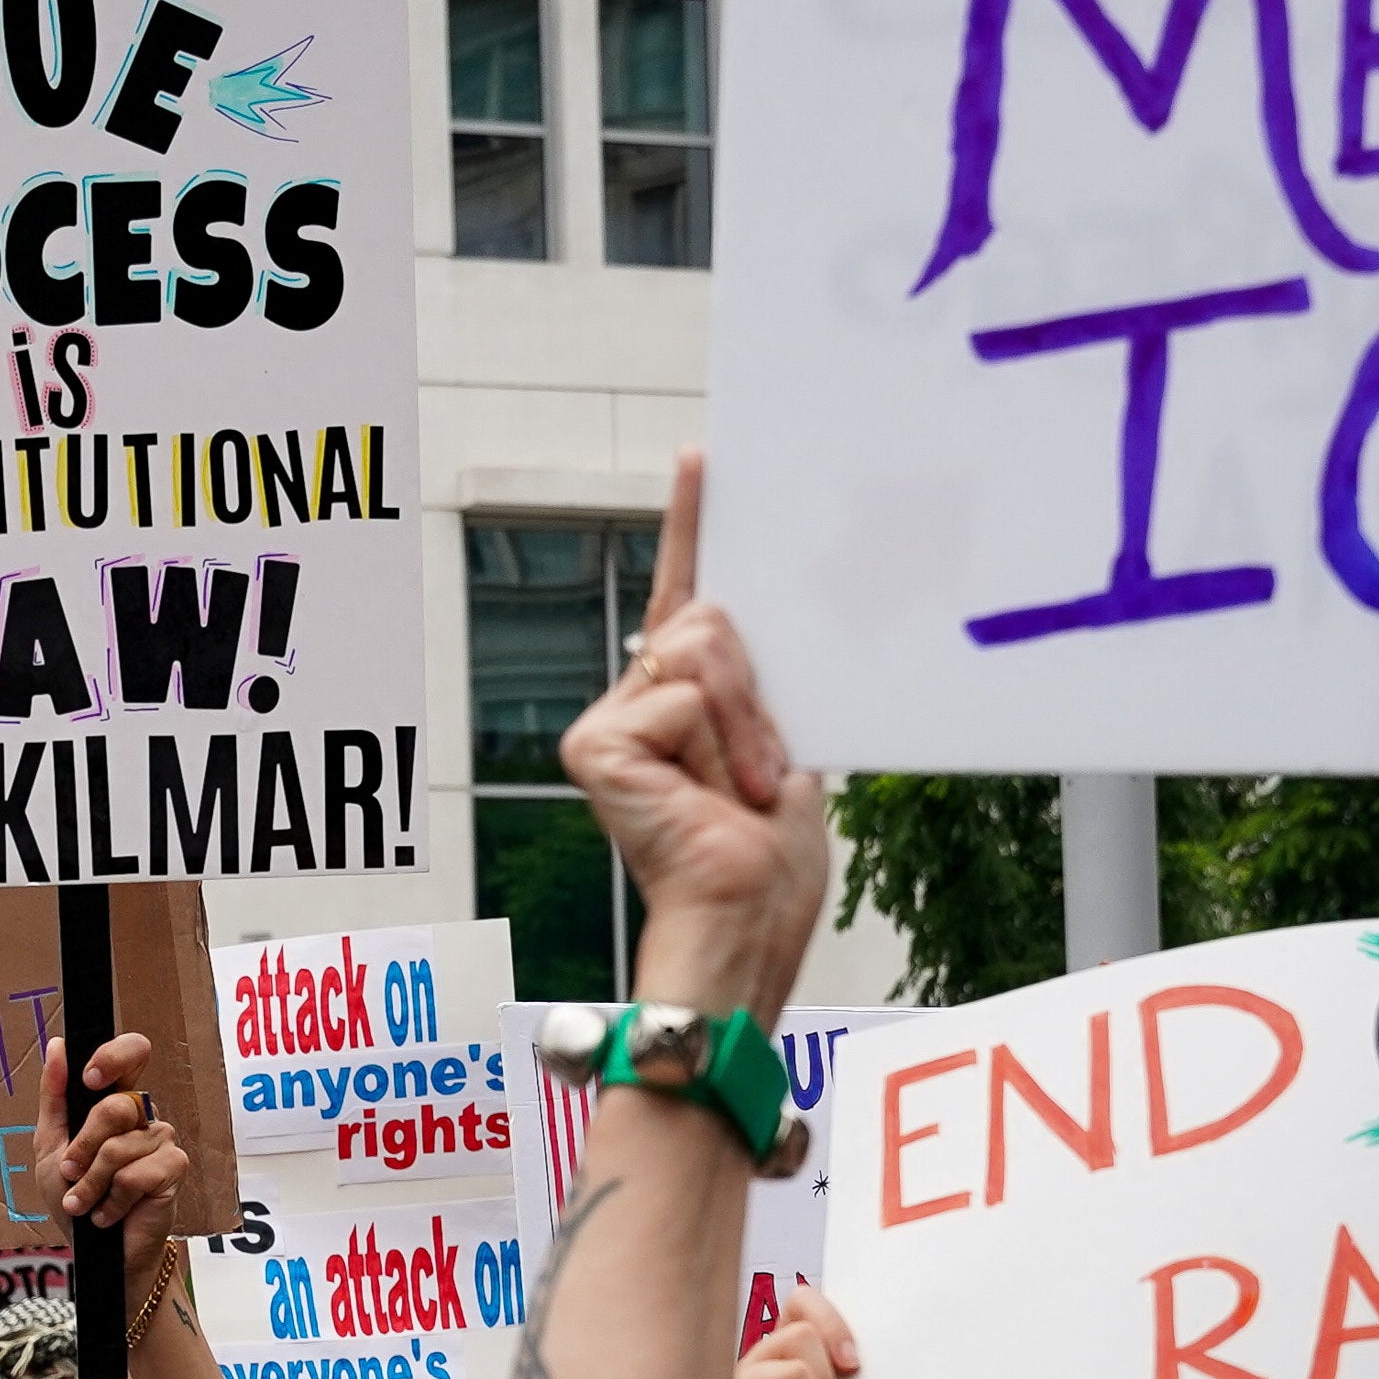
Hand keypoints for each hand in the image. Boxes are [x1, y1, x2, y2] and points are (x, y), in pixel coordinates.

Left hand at [37, 1029, 190, 1292]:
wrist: (94, 1251)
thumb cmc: (76, 1198)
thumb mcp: (50, 1145)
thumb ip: (54, 1097)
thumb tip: (56, 1046)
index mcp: (117, 1101)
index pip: (132, 1053)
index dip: (114, 1057)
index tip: (88, 1078)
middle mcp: (144, 1115)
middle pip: (116, 1105)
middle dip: (83, 1146)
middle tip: (70, 1172)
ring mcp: (162, 1140)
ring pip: (119, 1148)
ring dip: (91, 1184)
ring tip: (84, 1204)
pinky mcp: (175, 1168)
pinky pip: (135, 1175)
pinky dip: (113, 1200)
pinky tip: (109, 1213)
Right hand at [557, 450, 827, 1021]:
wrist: (743, 919)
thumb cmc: (767, 859)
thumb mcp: (781, 748)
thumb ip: (759, 682)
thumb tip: (757, 612)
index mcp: (682, 704)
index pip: (687, 597)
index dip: (691, 527)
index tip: (702, 460)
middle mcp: (634, 705)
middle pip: (709, 621)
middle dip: (755, 692)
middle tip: (763, 771)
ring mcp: (608, 723)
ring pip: (700, 652)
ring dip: (745, 725)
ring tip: (742, 792)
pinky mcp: (596, 743)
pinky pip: (683, 697)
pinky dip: (718, 745)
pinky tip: (710, 796)